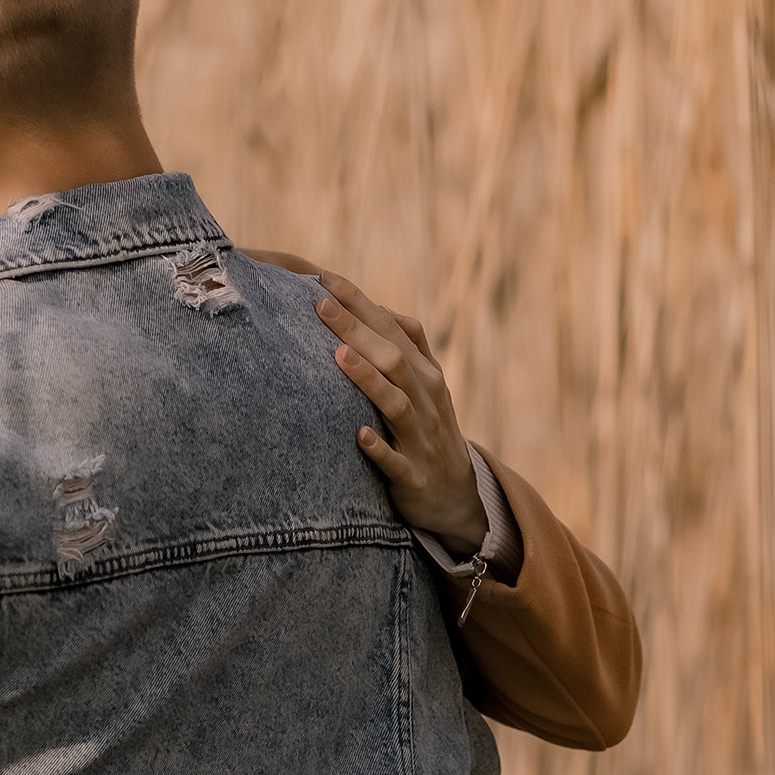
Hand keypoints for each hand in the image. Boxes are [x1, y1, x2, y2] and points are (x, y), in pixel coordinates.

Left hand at [315, 272, 489, 557]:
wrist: (455, 496)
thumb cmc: (430, 431)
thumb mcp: (429, 388)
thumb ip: (411, 349)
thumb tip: (389, 310)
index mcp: (425, 375)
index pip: (390, 330)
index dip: (359, 303)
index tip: (324, 278)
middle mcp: (425, 401)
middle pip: (392, 359)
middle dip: (356, 330)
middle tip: (320, 304)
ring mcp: (421, 439)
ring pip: (396, 404)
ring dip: (368, 380)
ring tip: (338, 356)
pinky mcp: (413, 476)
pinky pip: (396, 462)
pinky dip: (379, 448)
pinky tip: (357, 435)